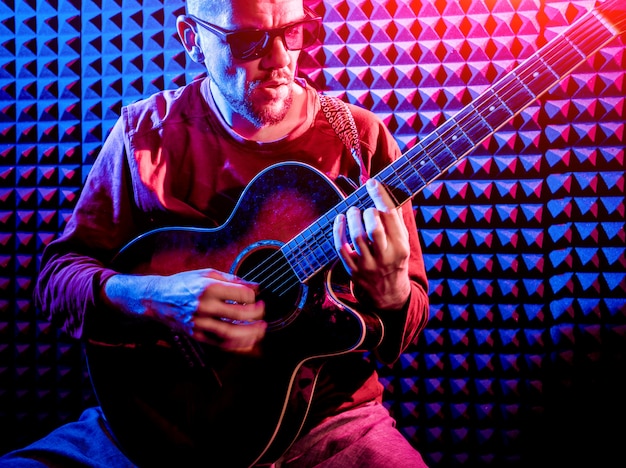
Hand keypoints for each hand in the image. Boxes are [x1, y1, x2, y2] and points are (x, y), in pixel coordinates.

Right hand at [103, 269, 266, 352]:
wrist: (157, 298)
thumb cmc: (184, 283)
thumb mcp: (207, 273)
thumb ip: (232, 279)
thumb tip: (254, 285)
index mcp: (209, 288)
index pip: (242, 295)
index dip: (252, 297)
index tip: (254, 297)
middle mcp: (205, 306)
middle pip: (239, 315)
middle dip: (256, 314)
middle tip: (262, 312)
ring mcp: (200, 323)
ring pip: (231, 332)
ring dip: (251, 333)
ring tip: (261, 330)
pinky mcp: (197, 335)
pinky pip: (220, 343)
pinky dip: (237, 345)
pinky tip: (248, 343)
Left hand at [333, 178, 410, 310]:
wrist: (389, 293)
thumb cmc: (395, 259)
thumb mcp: (402, 241)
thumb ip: (395, 218)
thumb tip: (386, 189)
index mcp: (401, 246)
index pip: (391, 216)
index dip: (380, 196)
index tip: (372, 183)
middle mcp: (385, 257)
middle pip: (374, 228)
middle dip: (368, 212)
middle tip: (365, 209)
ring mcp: (368, 265)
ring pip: (357, 236)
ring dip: (352, 217)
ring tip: (353, 211)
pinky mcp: (353, 270)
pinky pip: (341, 248)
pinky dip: (338, 230)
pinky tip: (339, 219)